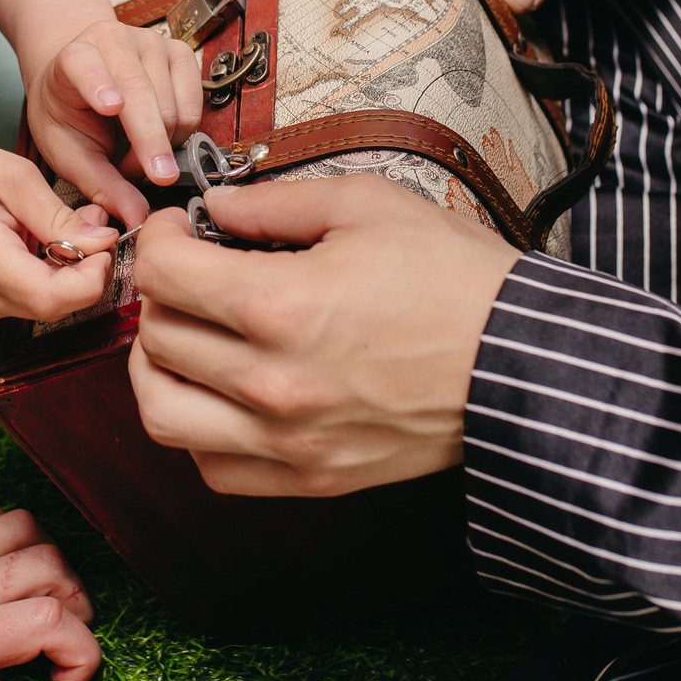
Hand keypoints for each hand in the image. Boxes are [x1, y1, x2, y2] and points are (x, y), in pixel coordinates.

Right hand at [0, 138, 117, 321]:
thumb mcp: (11, 175)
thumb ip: (59, 215)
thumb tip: (104, 243)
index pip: (51, 298)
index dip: (92, 278)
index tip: (104, 243)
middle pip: (52, 307)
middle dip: (86, 272)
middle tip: (92, 226)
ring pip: (42, 306)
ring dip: (67, 273)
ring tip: (60, 227)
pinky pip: (24, 300)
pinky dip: (44, 276)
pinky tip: (37, 243)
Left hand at [26, 20, 205, 230]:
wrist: (80, 76)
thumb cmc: (69, 113)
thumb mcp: (68, 152)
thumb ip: (99, 184)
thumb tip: (136, 216)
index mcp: (72, 56)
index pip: (83, 64)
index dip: (97, 82)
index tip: (110, 106)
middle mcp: (113, 40)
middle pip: (141, 92)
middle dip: (151, 142)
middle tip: (155, 181)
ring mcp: (151, 43)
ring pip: (173, 103)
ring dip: (162, 144)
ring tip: (135, 159)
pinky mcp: (180, 52)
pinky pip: (195, 102)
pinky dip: (183, 132)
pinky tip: (157, 141)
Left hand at [126, 177, 515, 495]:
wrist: (523, 364)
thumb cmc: (457, 281)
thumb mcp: (368, 205)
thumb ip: (274, 203)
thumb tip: (214, 207)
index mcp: (280, 306)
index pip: (162, 274)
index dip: (159, 237)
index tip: (179, 229)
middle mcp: (271, 382)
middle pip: (157, 336)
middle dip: (162, 291)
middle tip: (191, 270)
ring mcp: (287, 440)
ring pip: (163, 414)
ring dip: (157, 368)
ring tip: (185, 336)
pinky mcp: (310, 477)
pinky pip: (212, 467)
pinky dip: (196, 430)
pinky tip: (218, 394)